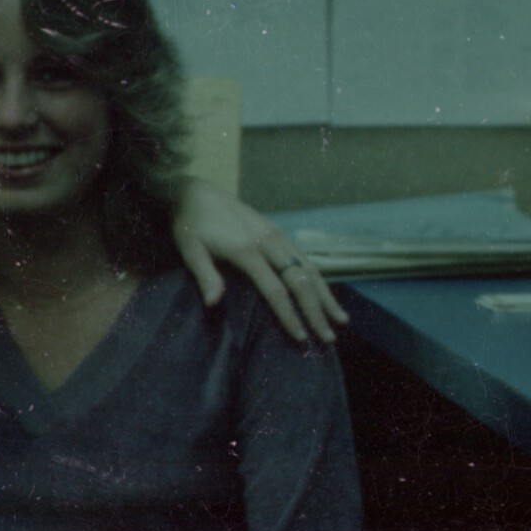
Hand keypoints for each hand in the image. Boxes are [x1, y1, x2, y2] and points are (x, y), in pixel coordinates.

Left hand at [171, 178, 346, 343]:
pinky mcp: (278, 232)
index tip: (301, 337)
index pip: (275, 289)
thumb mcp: (190, 249)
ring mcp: (276, 235)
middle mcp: (269, 241)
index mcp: (247, 249)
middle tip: (329, 337)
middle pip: (301, 280)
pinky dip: (319, 279)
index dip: (289, 315)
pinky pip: (304, 258)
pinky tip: (325, 295)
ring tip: (340, 320)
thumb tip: (213, 303)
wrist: (197, 193)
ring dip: (326, 296)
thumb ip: (204, 275)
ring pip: (310, 268)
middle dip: (316, 311)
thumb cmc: (190, 225)